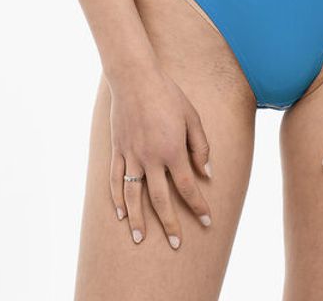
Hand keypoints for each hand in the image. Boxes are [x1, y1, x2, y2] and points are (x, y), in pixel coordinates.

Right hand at [108, 65, 213, 248]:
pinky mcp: (117, 149)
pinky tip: (121, 214)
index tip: (207, 221)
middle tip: (176, 244)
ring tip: (140, 238)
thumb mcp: (192, 116)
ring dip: (138, 219)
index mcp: (172, 150)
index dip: (198, 206)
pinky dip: (116, 199)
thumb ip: (200, 146)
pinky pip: (115, 180)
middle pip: (160, 200)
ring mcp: (131, 155)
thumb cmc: (168, 94)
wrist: (135, 78)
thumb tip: (206, 172)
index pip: (187, 187)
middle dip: (170, 224)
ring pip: (133, 195)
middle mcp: (151, 158)